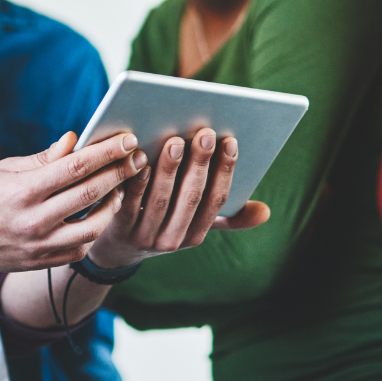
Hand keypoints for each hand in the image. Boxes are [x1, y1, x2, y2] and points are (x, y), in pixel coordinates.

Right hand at [0, 131, 147, 271]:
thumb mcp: (5, 168)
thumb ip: (43, 158)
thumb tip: (75, 141)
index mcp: (24, 190)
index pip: (76, 166)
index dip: (106, 152)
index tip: (128, 140)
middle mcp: (33, 220)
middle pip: (91, 193)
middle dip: (120, 173)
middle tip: (139, 158)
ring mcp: (38, 246)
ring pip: (93, 227)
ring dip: (113, 205)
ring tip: (122, 188)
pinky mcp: (39, 263)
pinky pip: (78, 249)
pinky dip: (93, 231)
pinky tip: (99, 215)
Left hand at [89, 129, 268, 269]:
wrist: (116, 247)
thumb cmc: (164, 220)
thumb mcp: (195, 223)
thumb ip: (227, 216)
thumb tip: (265, 211)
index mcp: (196, 234)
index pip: (216, 201)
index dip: (225, 171)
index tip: (231, 141)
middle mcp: (172, 240)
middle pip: (190, 198)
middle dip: (200, 164)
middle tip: (204, 133)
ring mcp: (143, 236)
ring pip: (160, 200)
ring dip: (169, 170)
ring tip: (174, 141)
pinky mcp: (117, 227)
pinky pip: (128, 204)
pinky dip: (137, 182)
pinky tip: (141, 160)